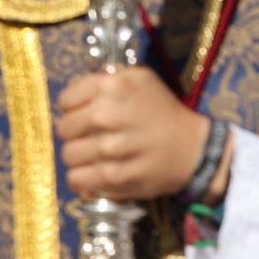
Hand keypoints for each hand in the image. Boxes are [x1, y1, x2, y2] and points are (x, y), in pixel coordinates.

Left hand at [56, 70, 214, 202]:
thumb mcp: (141, 80)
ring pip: (68, 155)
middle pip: (64, 129)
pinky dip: (84, 179)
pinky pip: (77, 179)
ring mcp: (110, 148)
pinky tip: (97, 173)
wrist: (195, 149)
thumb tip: (75, 95)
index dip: (75, 108)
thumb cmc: (164, 113)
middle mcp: (108, 114)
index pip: (66, 100)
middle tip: (95, 137)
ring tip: (99, 156)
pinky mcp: (114, 177)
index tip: (90, 114)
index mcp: (113, 86)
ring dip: (81, 158)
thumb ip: (106, 80)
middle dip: (77, 134)